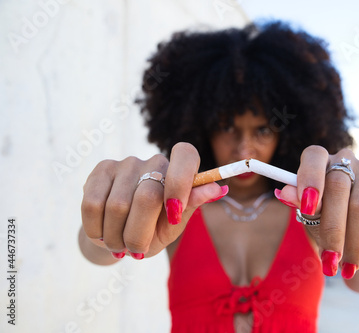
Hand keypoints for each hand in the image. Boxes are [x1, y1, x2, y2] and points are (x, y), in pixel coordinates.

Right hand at [80, 143, 225, 260]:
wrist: (120, 235)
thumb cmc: (154, 230)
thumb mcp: (175, 224)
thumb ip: (191, 204)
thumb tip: (219, 188)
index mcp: (180, 170)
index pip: (186, 155)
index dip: (180, 183)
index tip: (172, 215)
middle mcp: (155, 161)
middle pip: (147, 196)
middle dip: (139, 234)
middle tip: (136, 250)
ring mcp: (126, 163)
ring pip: (117, 205)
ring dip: (116, 236)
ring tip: (119, 244)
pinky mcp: (101, 170)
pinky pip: (93, 203)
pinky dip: (96, 229)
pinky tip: (102, 235)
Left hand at [276, 146, 358, 279]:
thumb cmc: (329, 226)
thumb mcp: (312, 219)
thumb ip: (301, 204)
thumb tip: (284, 192)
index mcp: (320, 162)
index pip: (314, 156)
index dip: (310, 178)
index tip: (308, 207)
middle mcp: (346, 159)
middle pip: (337, 186)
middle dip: (333, 229)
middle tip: (330, 259)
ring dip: (355, 241)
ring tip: (349, 265)